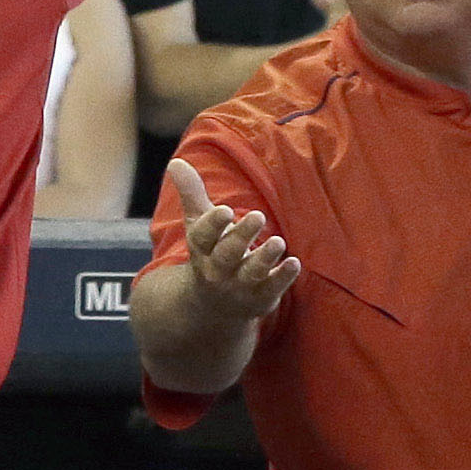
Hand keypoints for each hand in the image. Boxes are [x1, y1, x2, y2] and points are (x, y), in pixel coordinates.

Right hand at [168, 157, 300, 317]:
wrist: (212, 308)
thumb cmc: (209, 253)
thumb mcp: (198, 225)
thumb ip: (192, 193)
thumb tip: (176, 161)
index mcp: (202, 249)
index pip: (203, 236)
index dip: (213, 224)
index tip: (225, 210)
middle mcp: (218, 269)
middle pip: (227, 254)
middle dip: (241, 236)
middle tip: (258, 215)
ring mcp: (239, 286)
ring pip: (250, 273)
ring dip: (264, 258)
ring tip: (279, 242)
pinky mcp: (260, 298)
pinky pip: (272, 289)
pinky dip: (283, 278)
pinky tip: (294, 263)